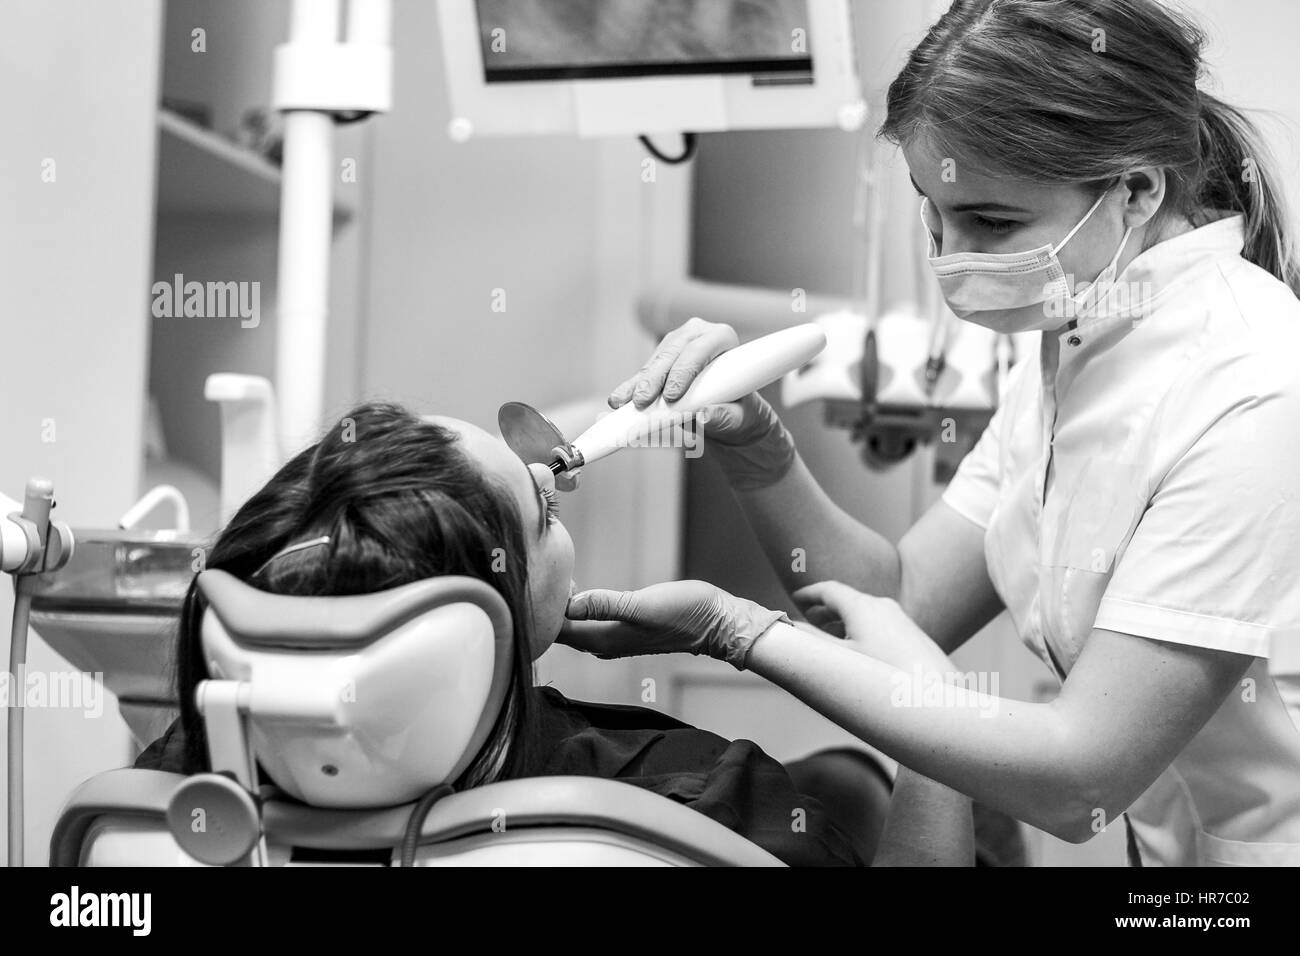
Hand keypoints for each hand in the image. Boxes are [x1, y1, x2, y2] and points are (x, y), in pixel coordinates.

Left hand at [560, 579, 789, 669]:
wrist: (718, 623)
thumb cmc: (685, 614)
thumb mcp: (642, 605)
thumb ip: (605, 604)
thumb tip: (569, 603)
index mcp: (604, 639)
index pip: (558, 631)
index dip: (542, 611)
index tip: (533, 585)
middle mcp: (605, 642)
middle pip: (562, 631)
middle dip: (547, 610)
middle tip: (538, 577)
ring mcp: (615, 637)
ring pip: (576, 626)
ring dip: (562, 609)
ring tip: (553, 581)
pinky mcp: (626, 628)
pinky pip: (591, 621)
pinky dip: (579, 607)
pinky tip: (579, 590)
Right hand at [607, 318, 796, 487]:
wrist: (733, 412)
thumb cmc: (742, 411)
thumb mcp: (740, 418)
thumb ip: (726, 417)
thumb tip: (705, 415)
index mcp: (722, 338)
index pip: (700, 350)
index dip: (683, 371)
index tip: (672, 396)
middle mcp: (697, 334)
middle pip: (671, 353)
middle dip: (654, 379)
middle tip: (642, 402)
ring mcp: (676, 344)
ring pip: (654, 362)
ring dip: (638, 384)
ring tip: (624, 403)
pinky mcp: (660, 361)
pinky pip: (643, 374)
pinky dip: (630, 388)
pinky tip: (617, 400)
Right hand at [792, 581, 944, 670]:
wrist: (935, 696)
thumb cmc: (882, 678)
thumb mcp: (839, 660)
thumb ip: (810, 641)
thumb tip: (789, 628)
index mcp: (862, 606)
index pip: (829, 590)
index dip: (809, 594)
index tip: (795, 599)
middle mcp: (883, 606)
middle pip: (847, 599)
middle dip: (825, 609)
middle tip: (806, 618)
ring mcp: (901, 619)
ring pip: (864, 612)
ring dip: (843, 620)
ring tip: (828, 635)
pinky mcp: (913, 634)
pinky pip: (879, 623)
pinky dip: (860, 628)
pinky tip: (858, 650)